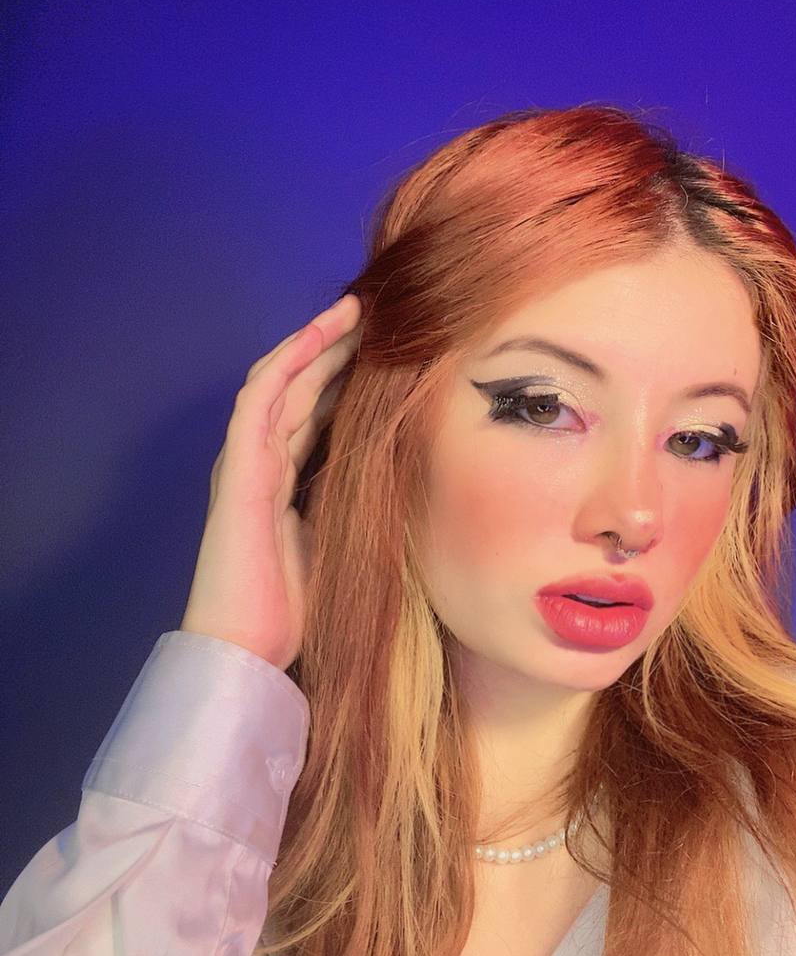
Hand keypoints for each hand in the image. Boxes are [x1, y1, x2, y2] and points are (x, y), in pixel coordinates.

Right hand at [179, 293, 362, 670]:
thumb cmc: (292, 608)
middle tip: (380, 314)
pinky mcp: (238, 467)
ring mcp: (246, 461)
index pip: (316, 412)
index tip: (388, 350)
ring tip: (354, 309)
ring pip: (282, 380)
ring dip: (316, 341)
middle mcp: (262, 461)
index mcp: (283, 480)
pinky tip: (318, 335)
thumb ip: (352, 501)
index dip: (347, 377)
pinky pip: (260, 399)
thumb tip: (398, 473)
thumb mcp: (339, 539)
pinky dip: (289, 362)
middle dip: (338, 348)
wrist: (248, 646)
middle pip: (302, 388)